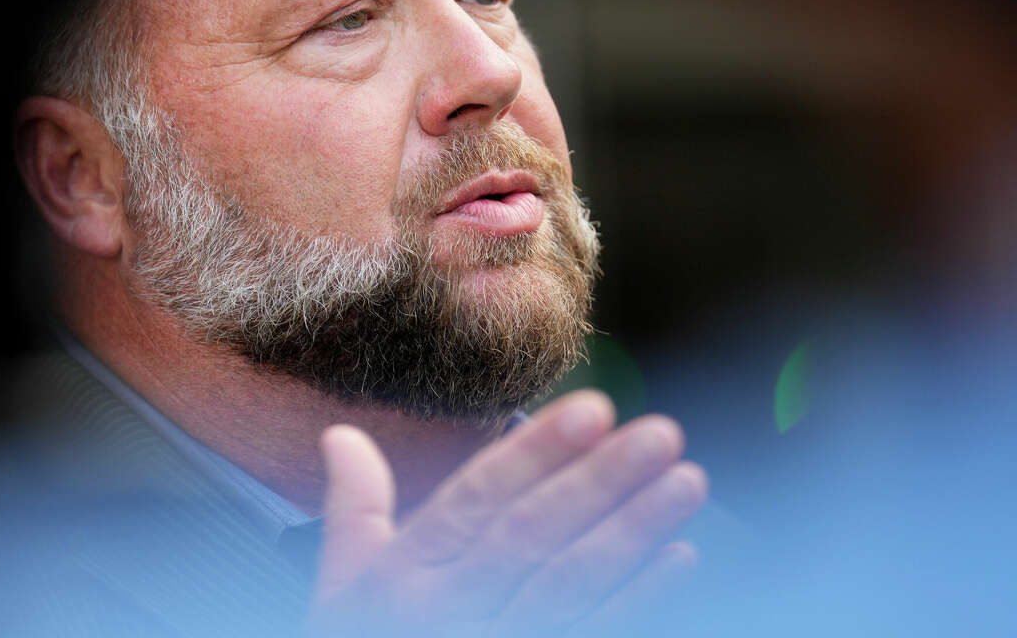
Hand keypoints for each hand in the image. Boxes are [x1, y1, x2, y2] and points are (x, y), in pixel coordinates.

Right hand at [306, 390, 707, 636]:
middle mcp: (455, 610)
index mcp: (407, 576)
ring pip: (572, 584)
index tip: (592, 409)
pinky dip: (639, 599)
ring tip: (683, 482)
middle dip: (601, 482)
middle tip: (659, 435)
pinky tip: (678, 556)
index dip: (536, 453)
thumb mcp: (343, 583)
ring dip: (633, 531)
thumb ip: (356, 507)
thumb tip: (342, 436)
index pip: (477, 499)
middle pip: (535, 536)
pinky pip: (592, 633)